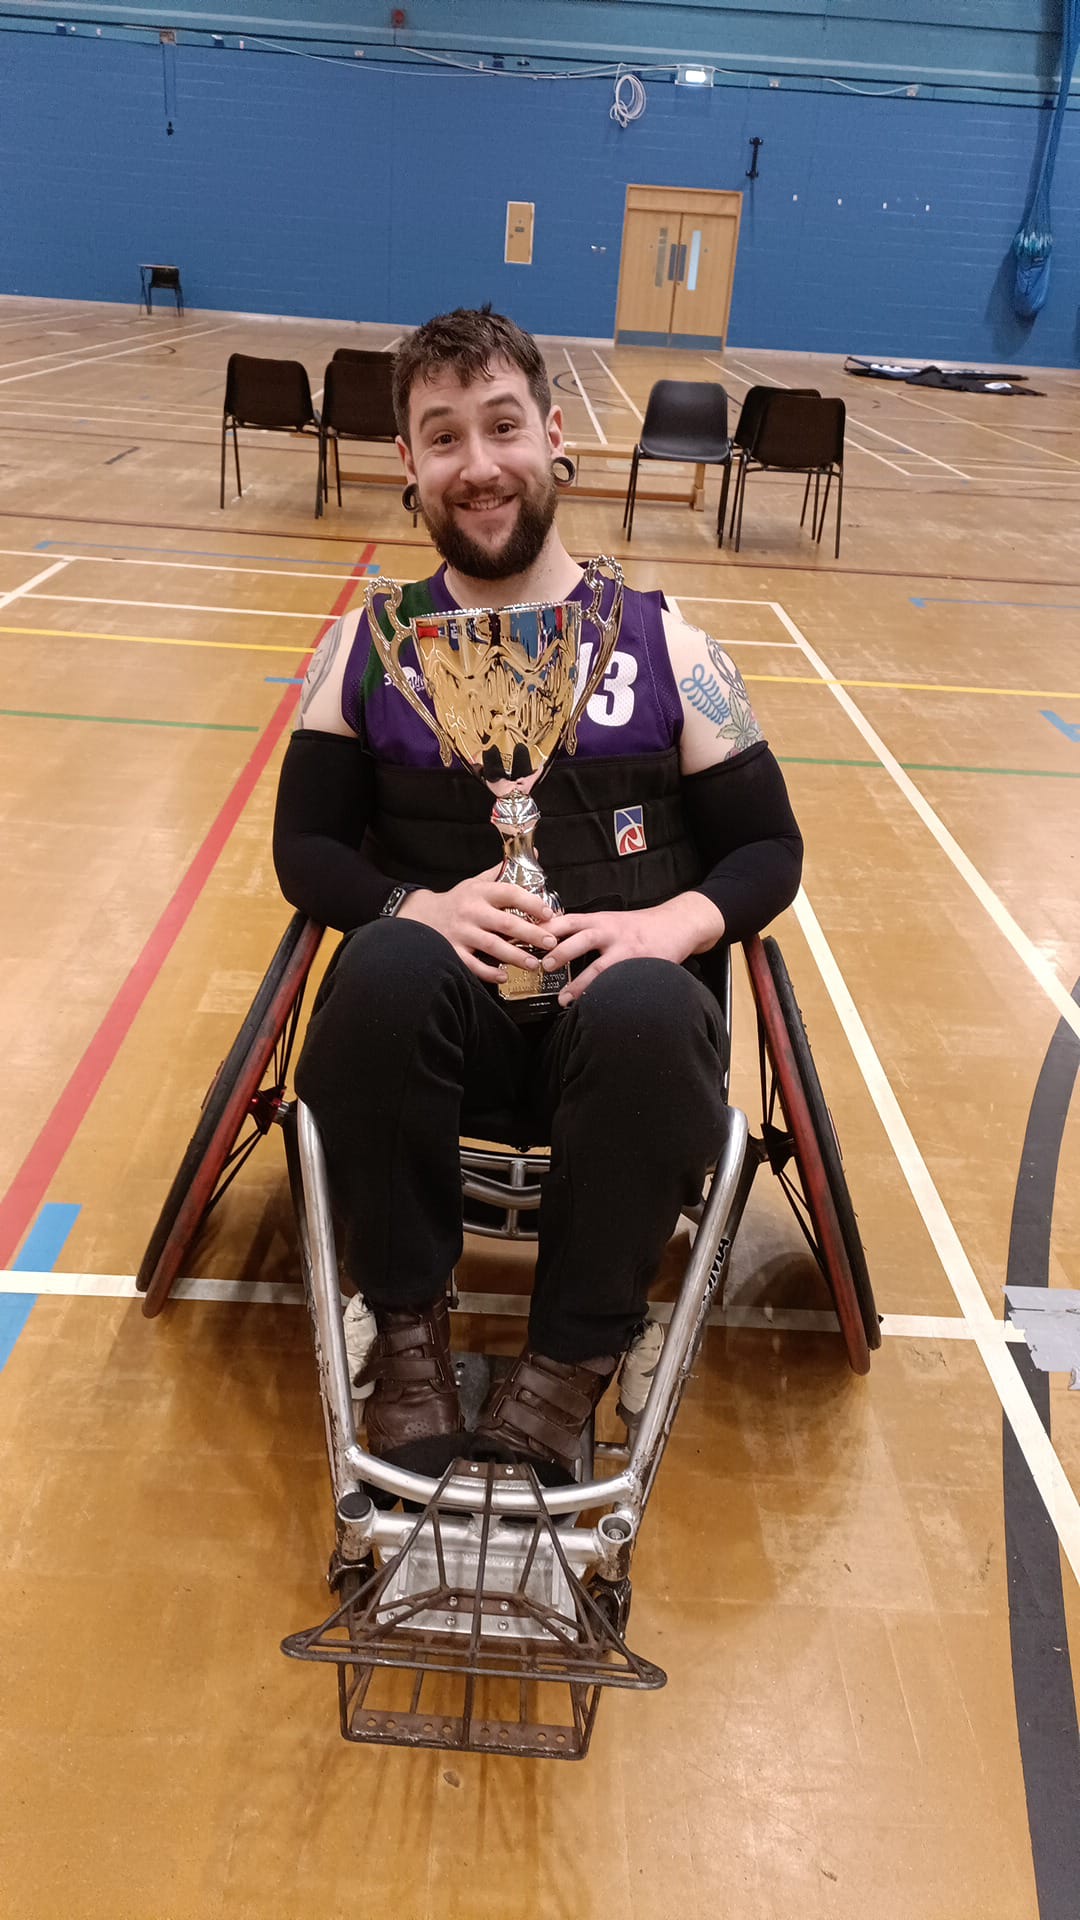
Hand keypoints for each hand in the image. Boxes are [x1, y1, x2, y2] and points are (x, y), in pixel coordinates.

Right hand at [397, 865, 557, 983]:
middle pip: (504, 923)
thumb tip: (535, 855)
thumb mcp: (476, 882)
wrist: (422, 915)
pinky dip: (488, 972)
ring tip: (533, 963)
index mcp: (480, 892)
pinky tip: (503, 975)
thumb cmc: (457, 901)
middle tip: (551, 942)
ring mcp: (460, 931)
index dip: (531, 902)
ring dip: (514, 956)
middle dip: (530, 934)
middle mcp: (471, 911)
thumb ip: (504, 872)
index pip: (509, 893)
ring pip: (491, 945)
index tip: (549, 914)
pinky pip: (472, 964)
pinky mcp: (452, 950)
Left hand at [540, 894, 725, 1005]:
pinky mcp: (641, 965)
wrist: (677, 924)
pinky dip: (606, 994)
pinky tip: (596, 1007)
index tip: (525, 938)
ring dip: (580, 984)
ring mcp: (626, 949)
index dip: (546, 928)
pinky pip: (620, 981)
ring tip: (564, 999)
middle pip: (581, 939)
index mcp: (599, 919)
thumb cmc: (638, 926)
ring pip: (600, 967)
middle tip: (542, 966)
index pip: (567, 920)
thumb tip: (549, 942)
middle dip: (560, 952)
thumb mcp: (610, 921)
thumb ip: (584, 930)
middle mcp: (610, 931)